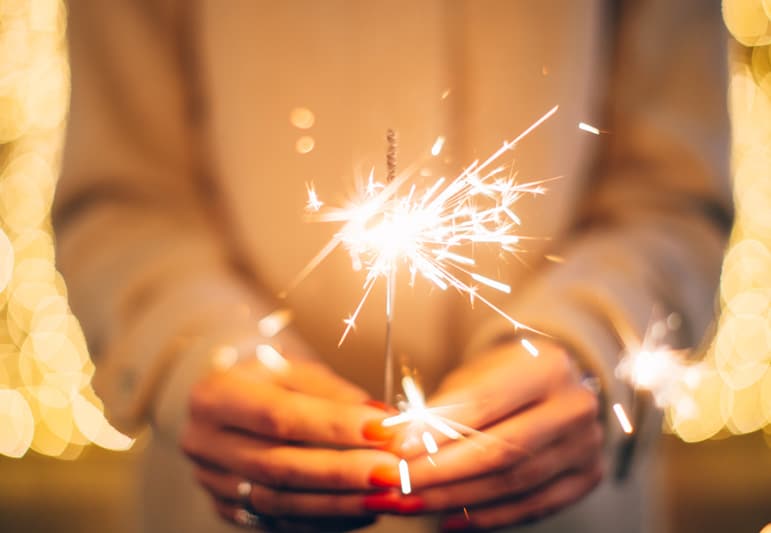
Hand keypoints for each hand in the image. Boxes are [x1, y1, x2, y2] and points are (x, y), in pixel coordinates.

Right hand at [181, 354, 400, 531]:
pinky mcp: (226, 509)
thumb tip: (383, 420)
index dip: (334, 425)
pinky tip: (364, 512)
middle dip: (342, 472)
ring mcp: (212, 482)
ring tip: (386, 496)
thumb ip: (334, 394)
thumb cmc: (266, 379)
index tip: (384, 428)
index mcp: (215, 396)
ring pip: (280, 502)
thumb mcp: (293, 370)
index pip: (278, 416)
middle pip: (279, 466)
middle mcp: (204, 443)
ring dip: (340, 503)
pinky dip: (326, 521)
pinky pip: (280, 523)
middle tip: (392, 470)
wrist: (223, 402)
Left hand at [363, 340, 603, 530]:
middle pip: (500, 449)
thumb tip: (396, 440)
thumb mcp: (475, 375)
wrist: (555, 388)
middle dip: (441, 472)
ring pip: (513, 482)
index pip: (484, 403)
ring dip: (457, 497)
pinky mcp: (588, 476)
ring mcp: (587, 444)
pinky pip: (533, 506)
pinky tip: (451, 519)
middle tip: (400, 484)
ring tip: (415, 502)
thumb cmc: (505, 378)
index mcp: (547, 366)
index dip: (438, 429)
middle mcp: (575, 404)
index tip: (398, 448)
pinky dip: (489, 517)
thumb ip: (443, 406)